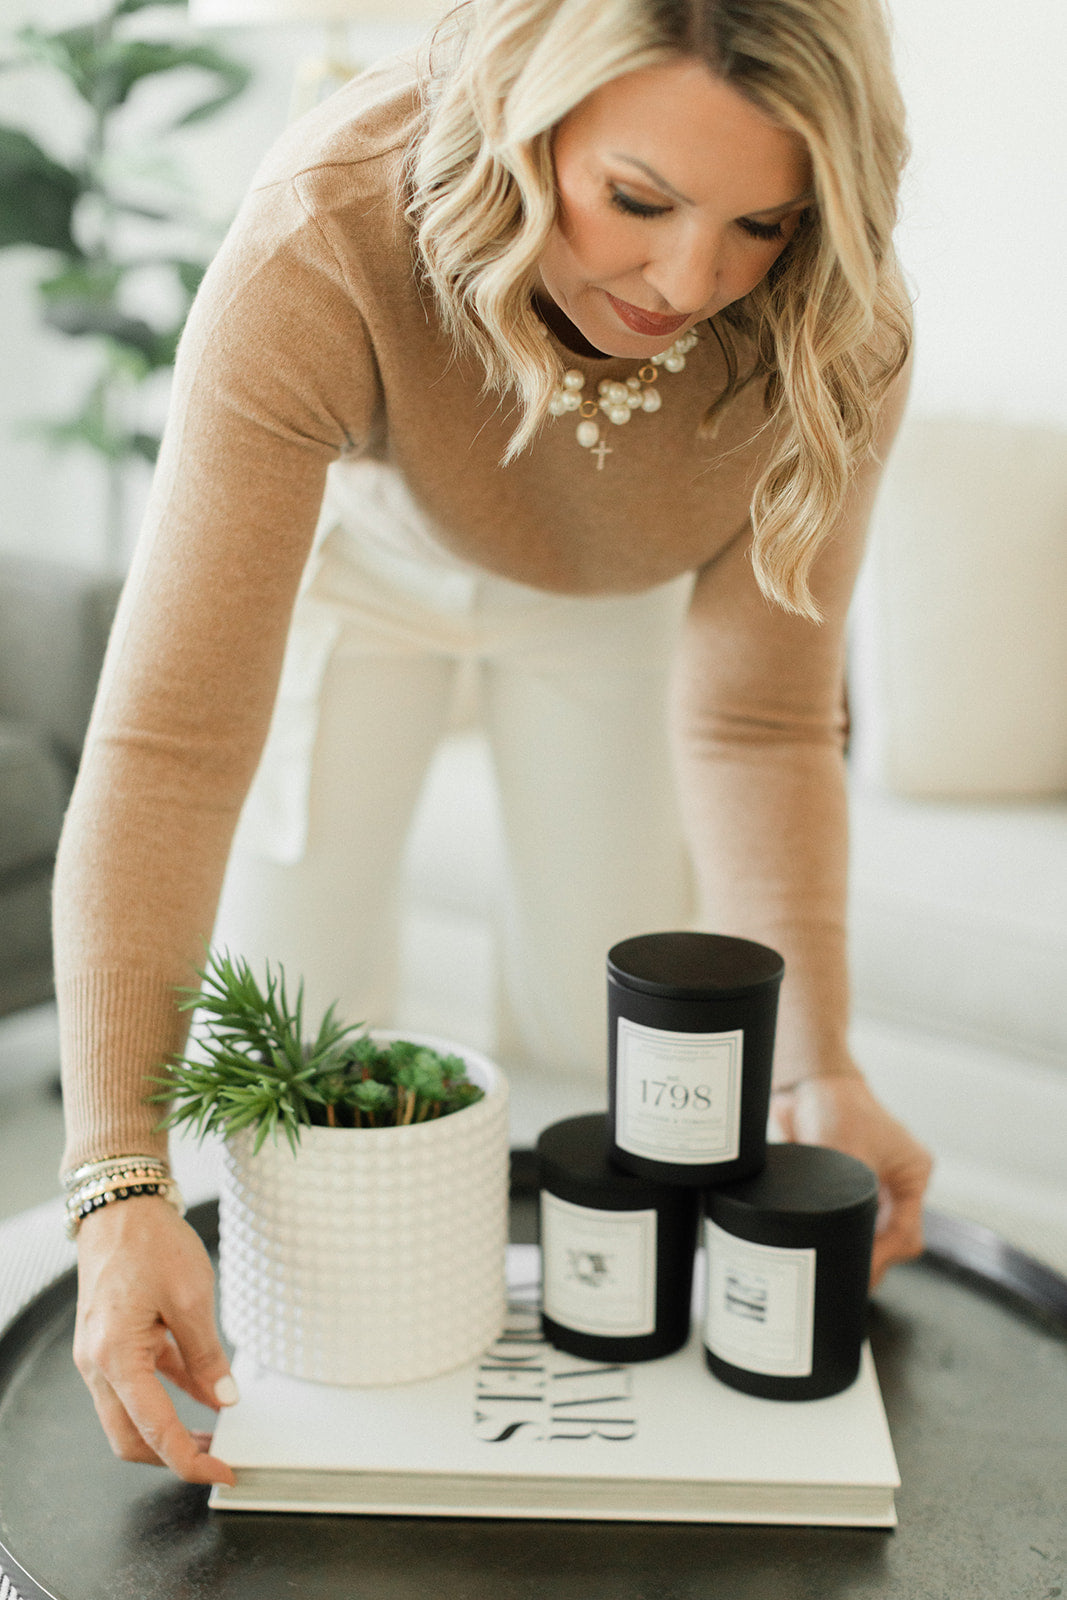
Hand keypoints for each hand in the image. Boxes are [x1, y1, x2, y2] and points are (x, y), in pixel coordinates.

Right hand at [73, 1194, 236, 1484]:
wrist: (121, 1206)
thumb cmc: (149, 1243)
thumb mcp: (192, 1297)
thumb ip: (206, 1354)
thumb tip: (224, 1397)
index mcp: (116, 1358)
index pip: (154, 1430)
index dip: (189, 1460)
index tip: (220, 1472)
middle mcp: (99, 1364)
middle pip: (131, 1437)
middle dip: (173, 1456)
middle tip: (216, 1460)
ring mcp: (100, 1354)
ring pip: (131, 1414)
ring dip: (170, 1428)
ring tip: (215, 1433)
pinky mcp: (110, 1341)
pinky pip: (138, 1382)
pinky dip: (168, 1393)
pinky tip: (203, 1393)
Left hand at [770, 1075, 932, 1287]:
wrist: (804, 1084)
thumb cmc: (836, 1106)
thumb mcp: (849, 1155)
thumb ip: (850, 1197)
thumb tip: (841, 1236)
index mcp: (912, 1176)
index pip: (906, 1234)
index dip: (883, 1257)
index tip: (860, 1272)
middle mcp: (895, 1187)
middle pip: (891, 1242)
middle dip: (870, 1260)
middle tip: (843, 1279)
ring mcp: (871, 1190)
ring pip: (868, 1237)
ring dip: (853, 1248)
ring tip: (832, 1265)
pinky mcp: (843, 1190)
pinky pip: (845, 1224)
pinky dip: (836, 1236)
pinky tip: (820, 1247)